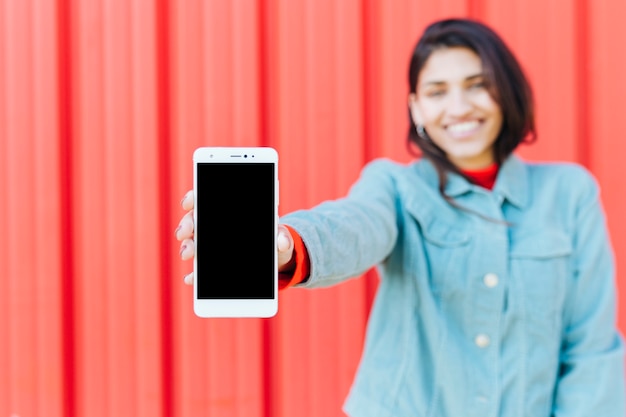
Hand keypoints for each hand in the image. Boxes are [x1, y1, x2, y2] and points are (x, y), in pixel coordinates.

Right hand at [175, 190, 295, 284]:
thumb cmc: (274, 239)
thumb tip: (283, 242)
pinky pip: (199, 269)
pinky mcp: (211, 264)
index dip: (194, 198)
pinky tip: (191, 279)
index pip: (206, 197)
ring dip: (187, 247)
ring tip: (188, 254)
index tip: (188, 204)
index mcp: (230, 211)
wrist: (274, 258)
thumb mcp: (280, 236)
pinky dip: (194, 274)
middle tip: (184, 233)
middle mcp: (215, 224)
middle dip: (187, 224)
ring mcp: (211, 244)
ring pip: (192, 242)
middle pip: (194, 219)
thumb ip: (282, 236)